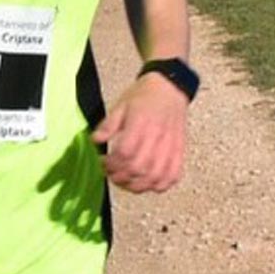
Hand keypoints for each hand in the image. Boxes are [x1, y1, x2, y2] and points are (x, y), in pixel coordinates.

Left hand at [92, 73, 187, 193]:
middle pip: (138, 168)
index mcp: (140, 123)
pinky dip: (159, 185)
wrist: (170, 88)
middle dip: (120, 177)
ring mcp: (170, 146)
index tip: (103, 162)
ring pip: (154, 177)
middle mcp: (157, 136)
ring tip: (126, 182)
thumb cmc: (144, 96)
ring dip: (137, 186)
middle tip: (111, 174)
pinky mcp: (179, 152)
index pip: (125, 152)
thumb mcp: (120, 105)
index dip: (111, 163)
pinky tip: (147, 183)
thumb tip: (95, 140)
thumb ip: (108, 125)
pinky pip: (172, 176)